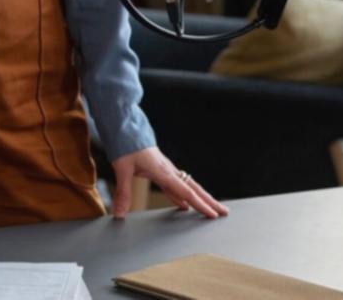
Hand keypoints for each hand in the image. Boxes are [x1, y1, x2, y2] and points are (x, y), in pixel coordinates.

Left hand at [111, 146, 227, 219]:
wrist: (125, 127)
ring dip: (200, 198)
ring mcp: (166, 170)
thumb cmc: (125, 144)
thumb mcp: (122, 168)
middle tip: (223, 213)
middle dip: (209, 201)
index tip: (212, 215)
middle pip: (194, 188)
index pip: (185, 191)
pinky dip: (183, 195)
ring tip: (211, 209)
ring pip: (188, 186)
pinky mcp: (161, 169)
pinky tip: (184, 204)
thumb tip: (119, 213)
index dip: (199, 204)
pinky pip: (176, 185)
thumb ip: (123, 192)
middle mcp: (168, 171)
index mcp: (163, 171)